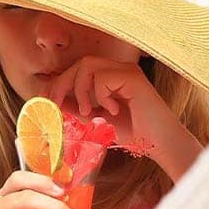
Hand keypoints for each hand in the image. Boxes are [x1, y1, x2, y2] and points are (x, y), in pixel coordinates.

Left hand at [42, 56, 202, 179]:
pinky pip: (103, 77)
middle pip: (80, 63)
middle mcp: (120, 68)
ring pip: (88, 65)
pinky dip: (100, 95)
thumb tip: (53, 101)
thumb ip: (77, 107)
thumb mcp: (96, 119)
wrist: (160, 145)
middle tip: (56, 105)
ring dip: (80, 90)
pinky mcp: (134, 78)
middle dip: (62, 83)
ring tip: (88, 111)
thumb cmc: (133, 133)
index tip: (48, 100)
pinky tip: (112, 110)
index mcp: (112, 75)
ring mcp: (128, 71)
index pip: (78, 68)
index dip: (59, 81)